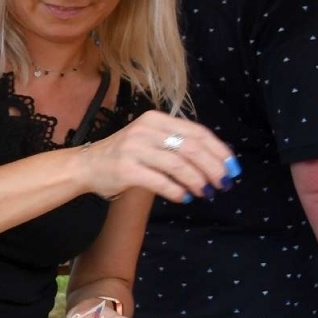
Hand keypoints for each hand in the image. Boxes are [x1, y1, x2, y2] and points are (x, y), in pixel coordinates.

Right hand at [81, 111, 236, 204]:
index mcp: (156, 119)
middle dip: (213, 168)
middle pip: (192, 148)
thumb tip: (217, 160)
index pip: (197, 132)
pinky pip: (160, 181)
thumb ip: (177, 143)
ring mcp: (134, 149)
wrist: (86, 166)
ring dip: (198, 181)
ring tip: (206, 192)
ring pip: (179, 165)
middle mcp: (145, 130)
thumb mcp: (150, 139)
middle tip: (224, 184)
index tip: (232, 167)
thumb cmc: (124, 154)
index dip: (219, 150)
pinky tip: (185, 197)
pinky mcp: (126, 169)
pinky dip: (177, 191)